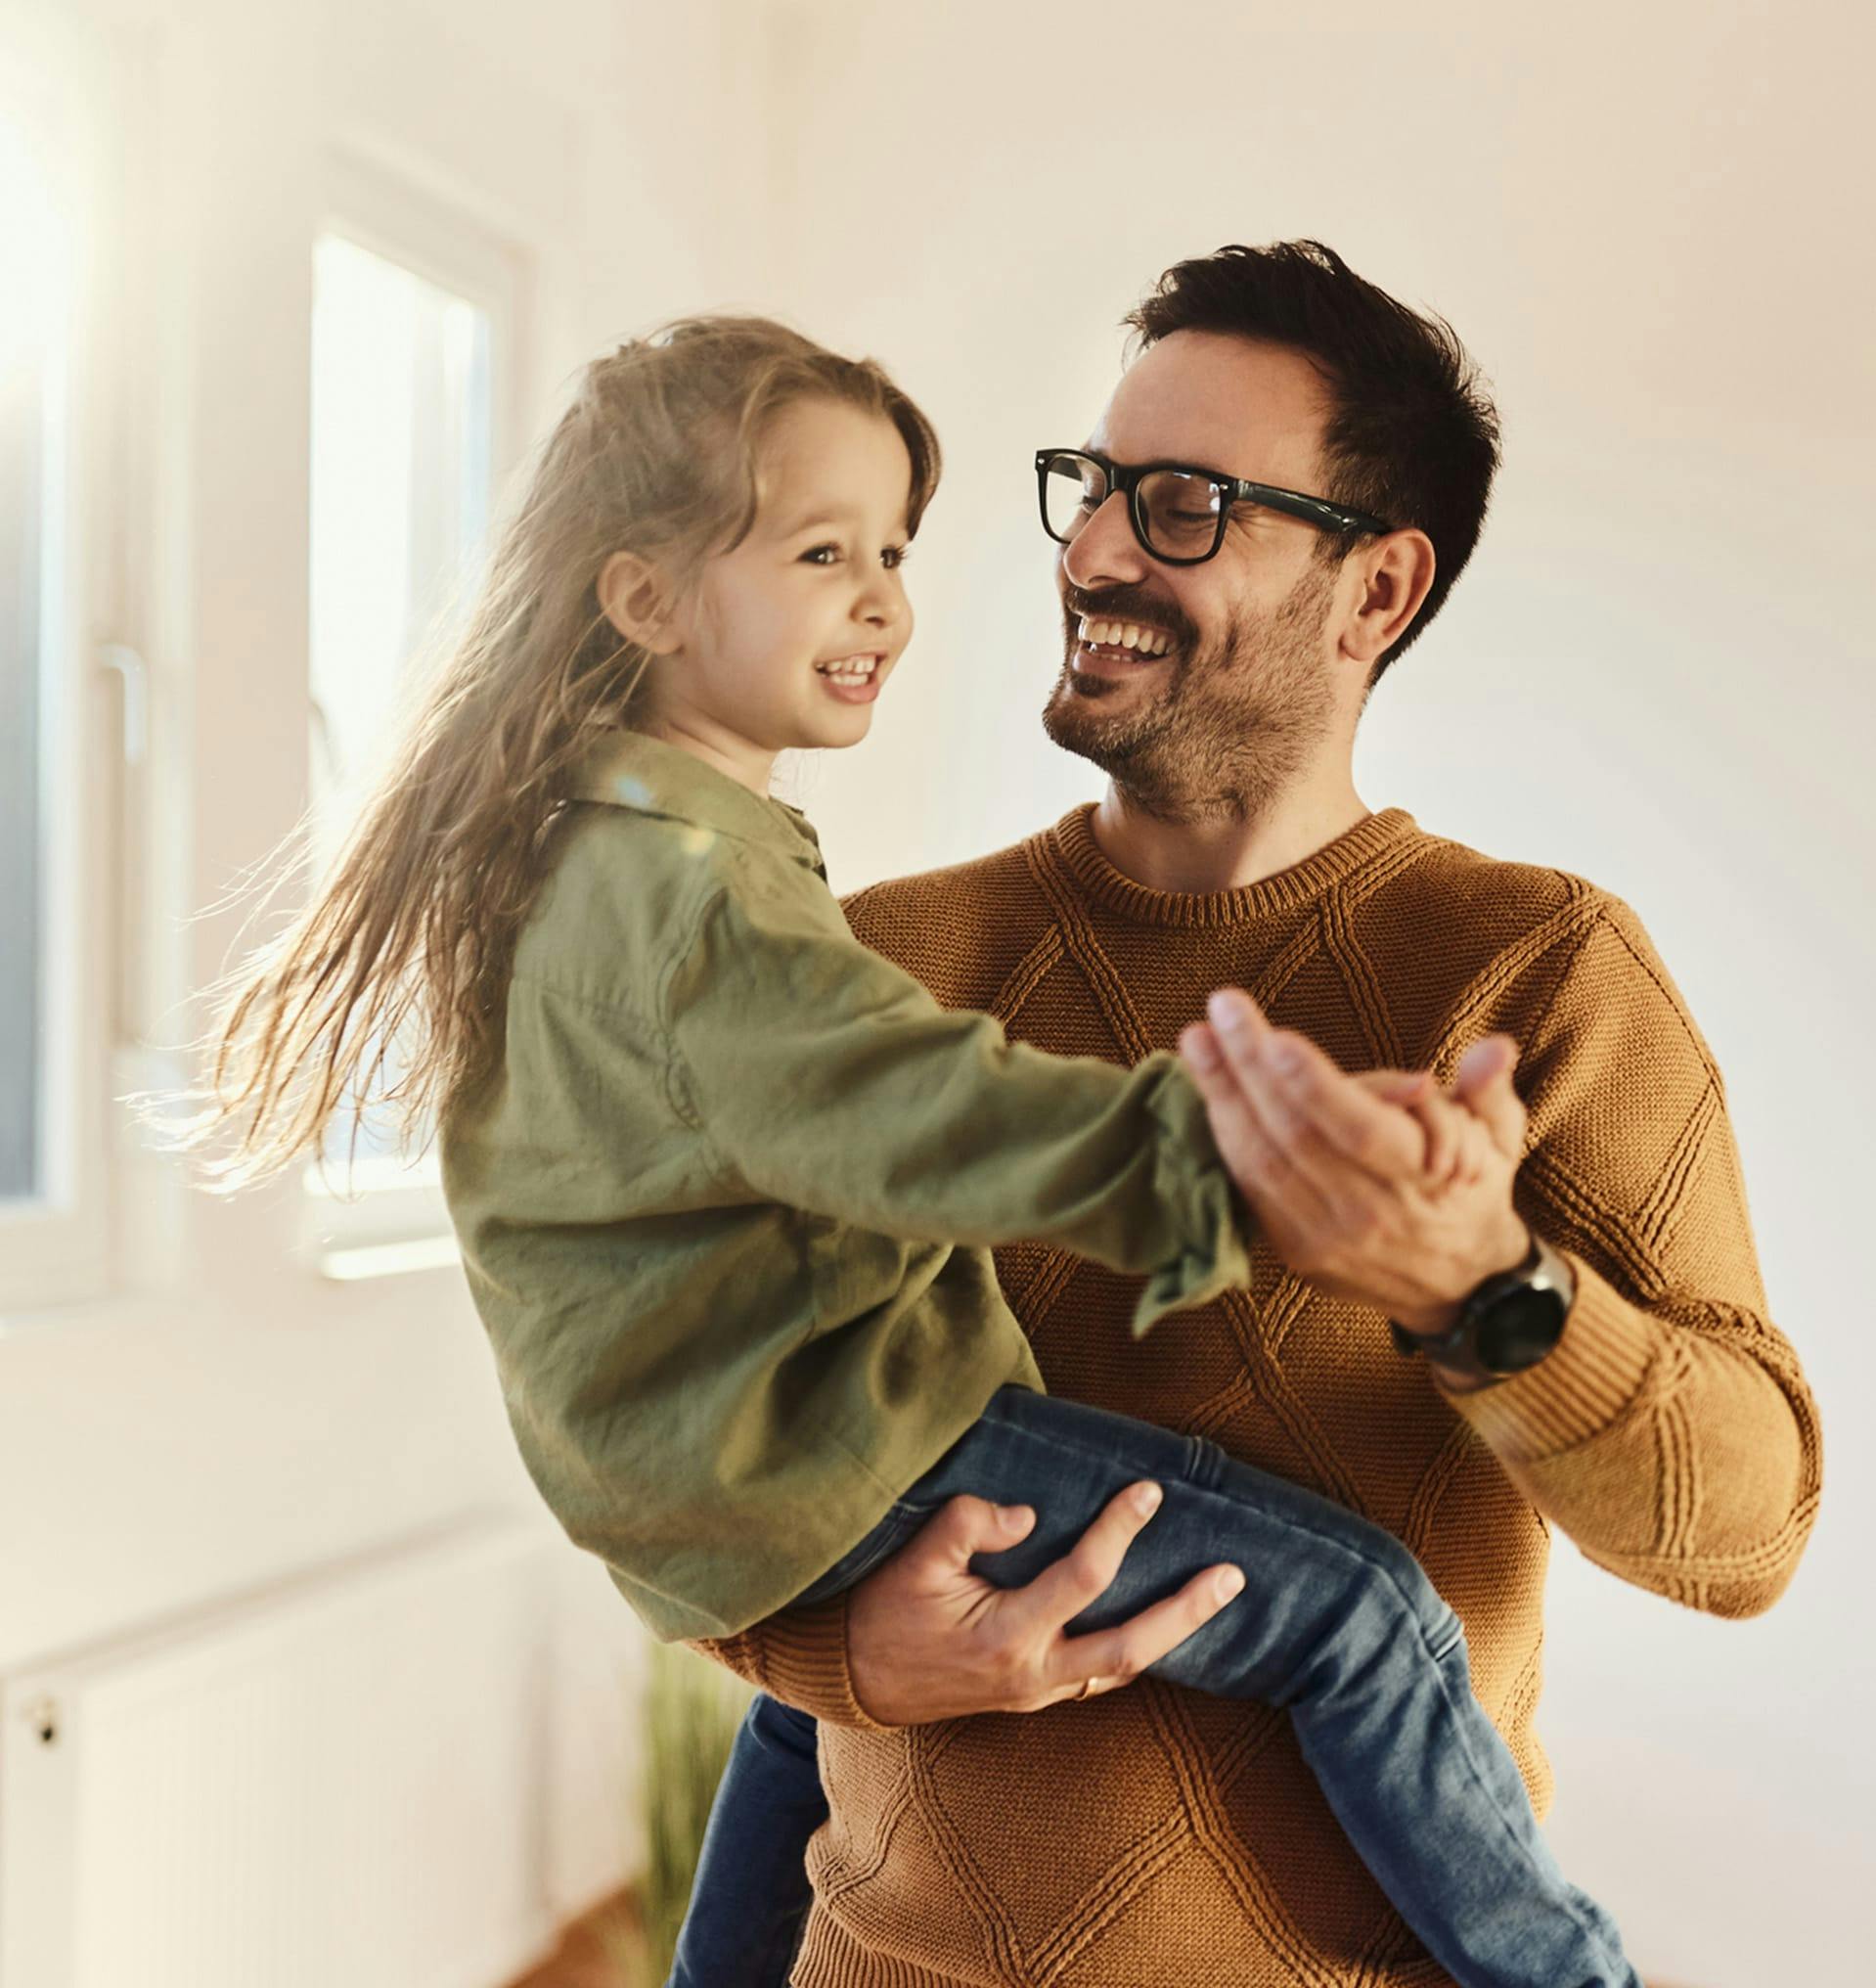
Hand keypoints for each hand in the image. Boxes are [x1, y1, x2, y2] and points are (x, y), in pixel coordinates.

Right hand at [845, 1484, 1244, 1724]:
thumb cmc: (884, 1611)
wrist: (857, 1679)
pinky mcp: (1034, 1696)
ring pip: (1122, 1668)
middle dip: (1186, 1611)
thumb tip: (1029, 1514)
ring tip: (1213, 1596)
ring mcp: (1037, 1693)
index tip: (1150, 1490)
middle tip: (1233, 1575)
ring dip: (1173, 1634)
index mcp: (1006, 1636)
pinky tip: (1159, 1627)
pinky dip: (1134, 1651)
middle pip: (1130, 1647)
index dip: (1120, 1529)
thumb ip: (969, 1524)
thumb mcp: (915, 1558)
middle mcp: (1033, 1674)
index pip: (1083, 1578)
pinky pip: (1099, 1676)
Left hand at [1179, 988, 1530, 1333]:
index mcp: (1423, 1179)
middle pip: (1295, 1136)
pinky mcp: (1293, 1249)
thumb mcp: (1499, 1139)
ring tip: (1197, 1040)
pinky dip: (1225, 1134)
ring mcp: (1324, 1236)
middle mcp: (1368, 1212)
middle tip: (1221, 1009)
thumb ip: (1490, 1091)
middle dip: (1249, 1068)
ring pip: (1261, 1161)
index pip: (1360, 1131)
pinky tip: (1208, 1088)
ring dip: (1221, 1096)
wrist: (1458, 1286)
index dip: (1314, 1086)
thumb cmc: (1472, 1189)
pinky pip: (1250, 1184)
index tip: (1277, 1041)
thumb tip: (1494, 1049)